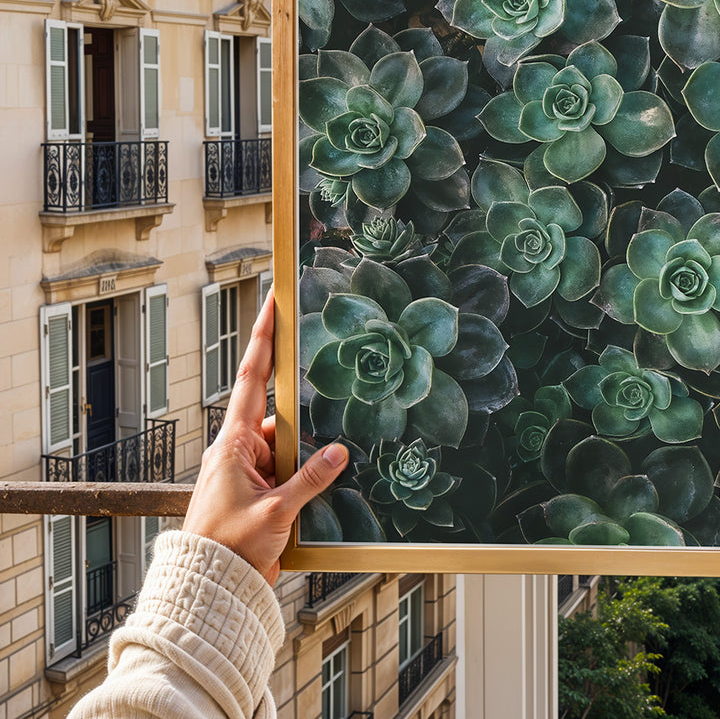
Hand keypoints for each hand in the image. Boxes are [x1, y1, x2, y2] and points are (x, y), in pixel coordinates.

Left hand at [183, 288, 348, 583]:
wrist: (208, 589)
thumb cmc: (228, 549)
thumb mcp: (275, 512)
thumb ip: (310, 479)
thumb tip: (339, 451)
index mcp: (233, 442)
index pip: (253, 377)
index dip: (264, 337)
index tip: (274, 301)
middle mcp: (238, 449)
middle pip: (279, 411)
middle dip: (305, 407)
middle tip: (327, 379)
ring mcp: (247, 470)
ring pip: (287, 443)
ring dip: (307, 453)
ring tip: (319, 469)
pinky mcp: (257, 491)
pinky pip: (288, 468)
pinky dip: (306, 474)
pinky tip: (323, 485)